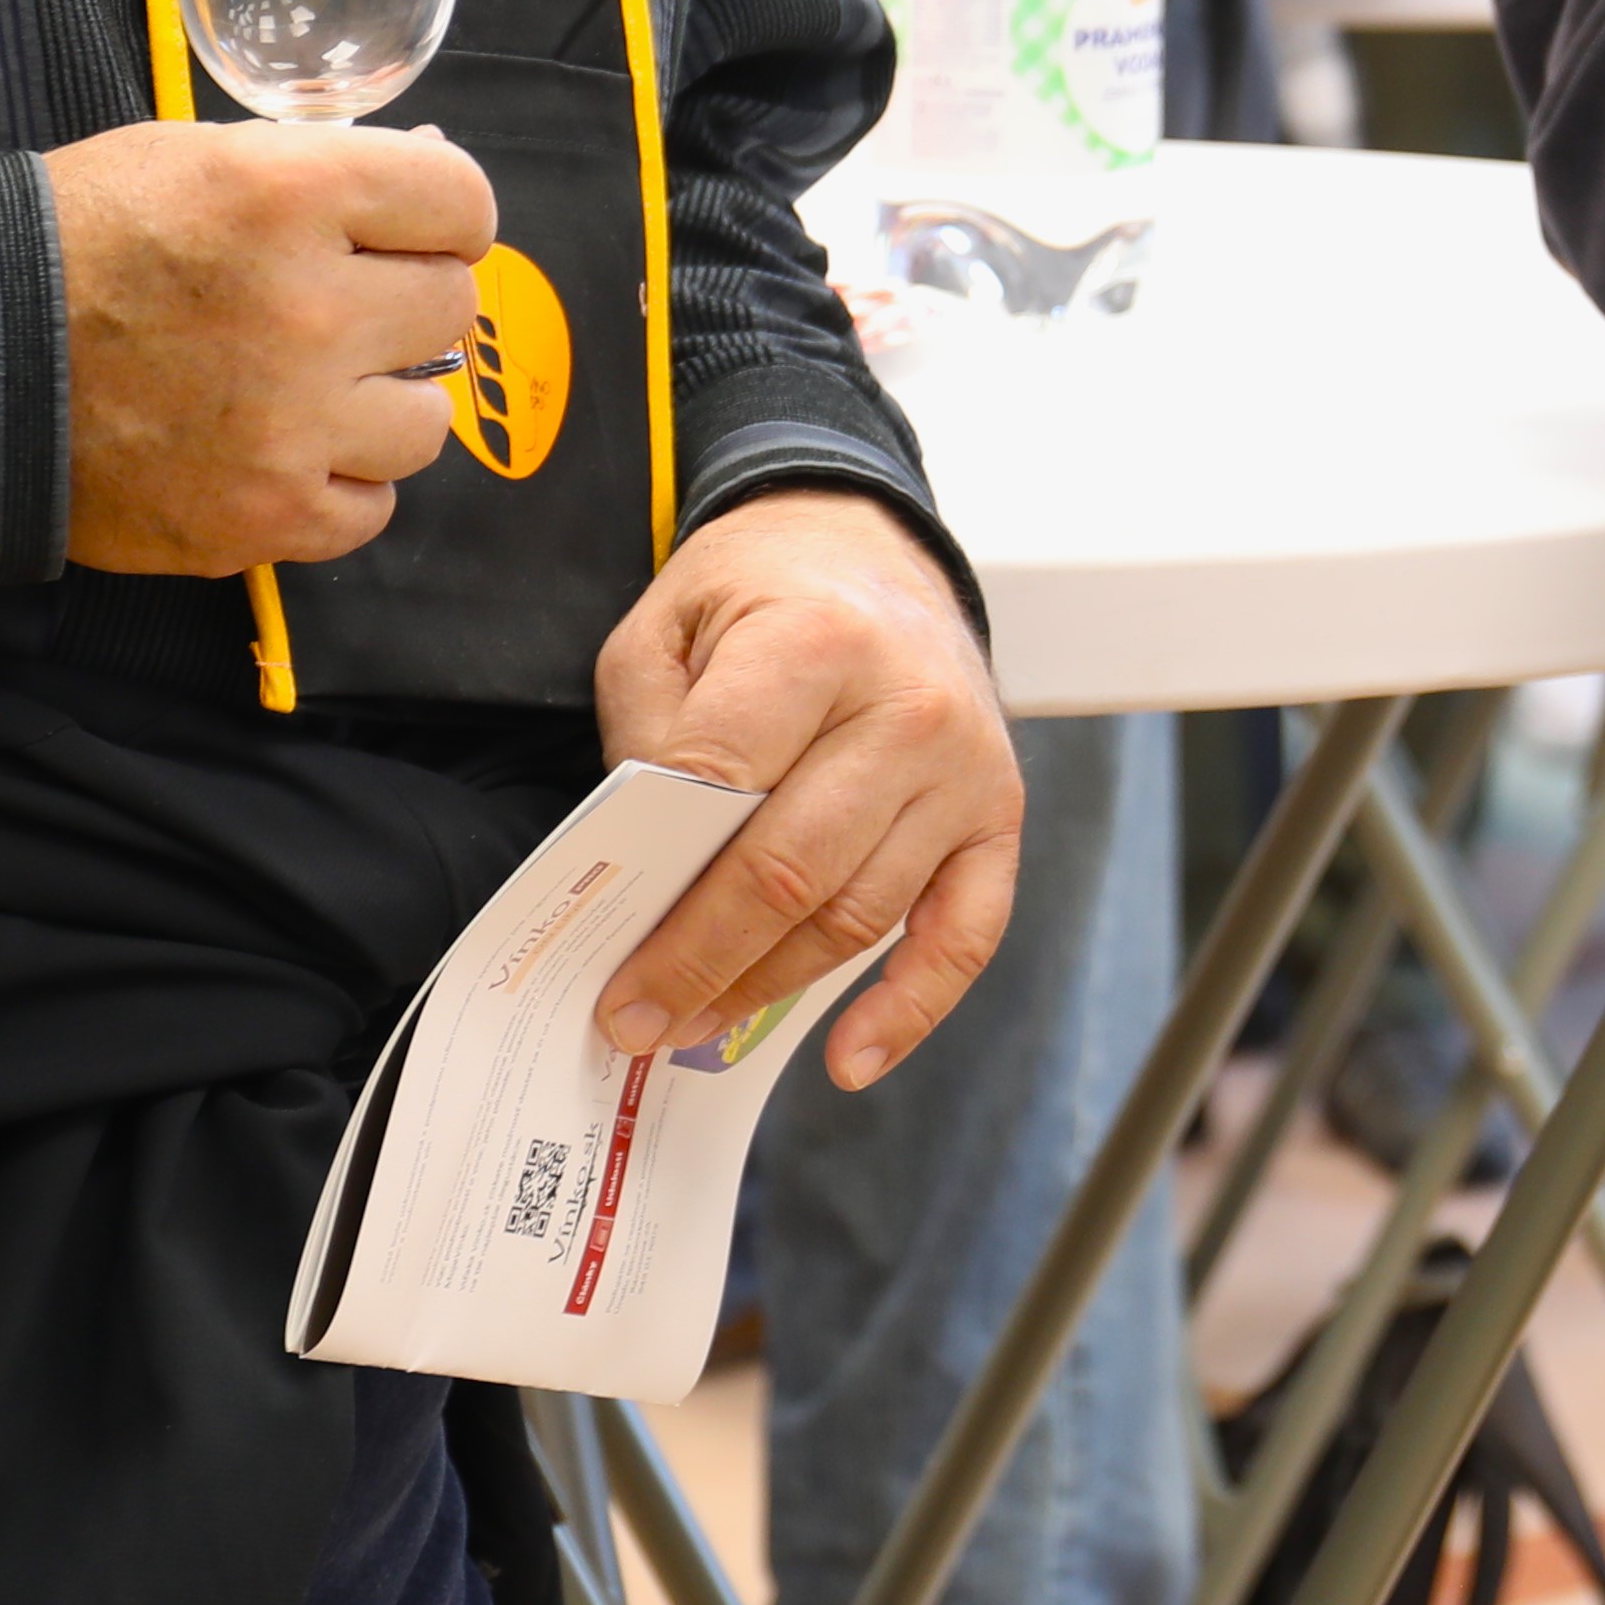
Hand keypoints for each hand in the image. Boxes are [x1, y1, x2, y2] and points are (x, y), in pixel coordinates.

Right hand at [42, 117, 491, 573]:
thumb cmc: (82, 241)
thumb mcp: (200, 155)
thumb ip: (323, 170)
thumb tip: (428, 178)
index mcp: (291, 196)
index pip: (461, 199)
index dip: (442, 213)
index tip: (412, 231)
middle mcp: (307, 310)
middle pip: (451, 308)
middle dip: (405, 301)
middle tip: (341, 307)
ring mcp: (289, 426)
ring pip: (428, 420)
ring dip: (378, 401)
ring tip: (306, 385)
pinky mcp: (262, 517)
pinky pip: (371, 509)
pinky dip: (337, 483)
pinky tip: (284, 449)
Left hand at [591, 487, 1021, 1089]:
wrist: (869, 544)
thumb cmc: (758, 592)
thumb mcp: (666, 625)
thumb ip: (650, 739)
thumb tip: (640, 876)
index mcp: (816, 642)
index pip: (724, 786)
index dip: (660, 892)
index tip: (610, 967)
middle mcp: (908, 707)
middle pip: (793, 870)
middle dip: (703, 961)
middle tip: (636, 1020)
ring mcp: (963, 768)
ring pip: (862, 914)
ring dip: (773, 989)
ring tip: (699, 1026)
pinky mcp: (995, 814)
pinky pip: (965, 933)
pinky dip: (910, 1008)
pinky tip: (849, 1059)